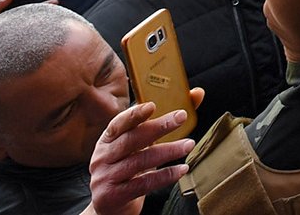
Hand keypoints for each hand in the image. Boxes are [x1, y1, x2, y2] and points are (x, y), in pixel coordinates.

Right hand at [86, 97, 199, 214]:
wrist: (110, 209)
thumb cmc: (130, 171)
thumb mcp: (140, 147)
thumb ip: (163, 122)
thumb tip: (197, 94)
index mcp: (107, 141)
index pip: (118, 124)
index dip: (134, 114)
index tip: (152, 105)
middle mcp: (102, 157)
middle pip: (132, 139)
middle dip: (158, 127)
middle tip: (181, 117)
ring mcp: (106, 177)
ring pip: (139, 161)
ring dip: (167, 151)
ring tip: (188, 144)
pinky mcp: (113, 196)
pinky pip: (142, 183)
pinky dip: (164, 176)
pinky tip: (181, 169)